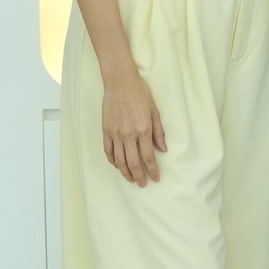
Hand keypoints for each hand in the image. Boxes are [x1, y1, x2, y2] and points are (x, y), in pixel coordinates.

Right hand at [101, 70, 165, 185]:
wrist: (120, 83)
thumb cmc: (140, 94)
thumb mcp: (155, 112)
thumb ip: (159, 132)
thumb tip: (163, 149)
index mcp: (143, 130)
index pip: (148, 156)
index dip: (152, 169)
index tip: (156, 178)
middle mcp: (128, 134)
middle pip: (133, 162)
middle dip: (139, 176)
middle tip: (142, 184)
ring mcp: (115, 133)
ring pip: (119, 160)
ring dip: (125, 172)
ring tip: (131, 179)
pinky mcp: (105, 131)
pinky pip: (108, 151)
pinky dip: (112, 161)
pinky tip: (117, 166)